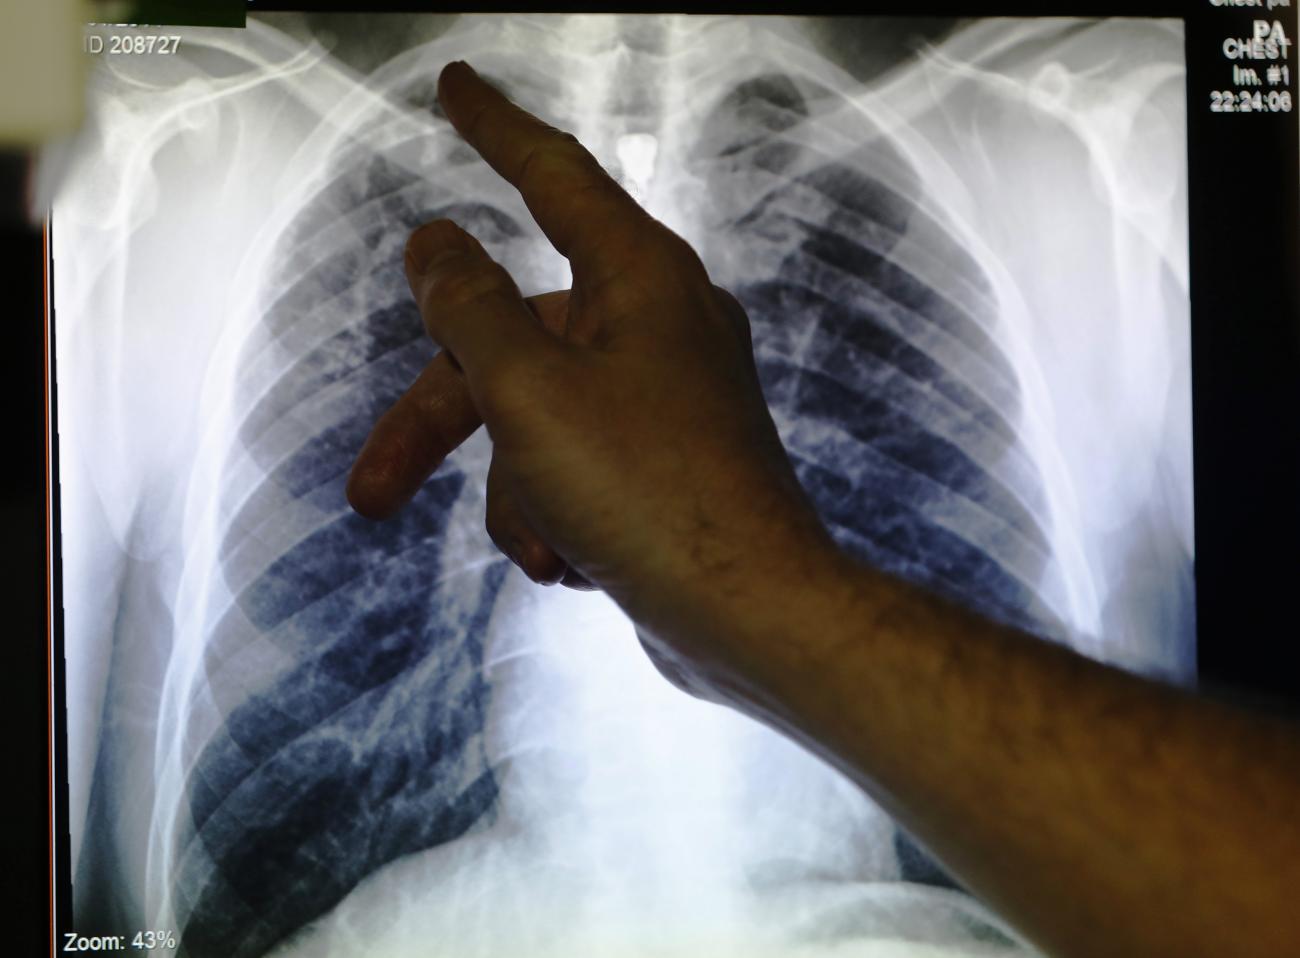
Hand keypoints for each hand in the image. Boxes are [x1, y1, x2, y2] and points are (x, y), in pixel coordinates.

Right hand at [346, 61, 834, 684]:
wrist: (751, 615)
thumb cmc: (650, 495)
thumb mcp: (529, 393)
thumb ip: (469, 308)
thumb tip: (434, 242)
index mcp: (639, 278)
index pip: (552, 173)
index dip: (494, 126)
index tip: (456, 85)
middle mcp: (658, 323)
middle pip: (510, 342)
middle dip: (442, 426)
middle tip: (372, 492)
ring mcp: (666, 396)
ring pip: (536, 419)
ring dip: (516, 492)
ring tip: (549, 546)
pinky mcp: (665, 461)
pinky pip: (575, 467)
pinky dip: (557, 516)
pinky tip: (576, 566)